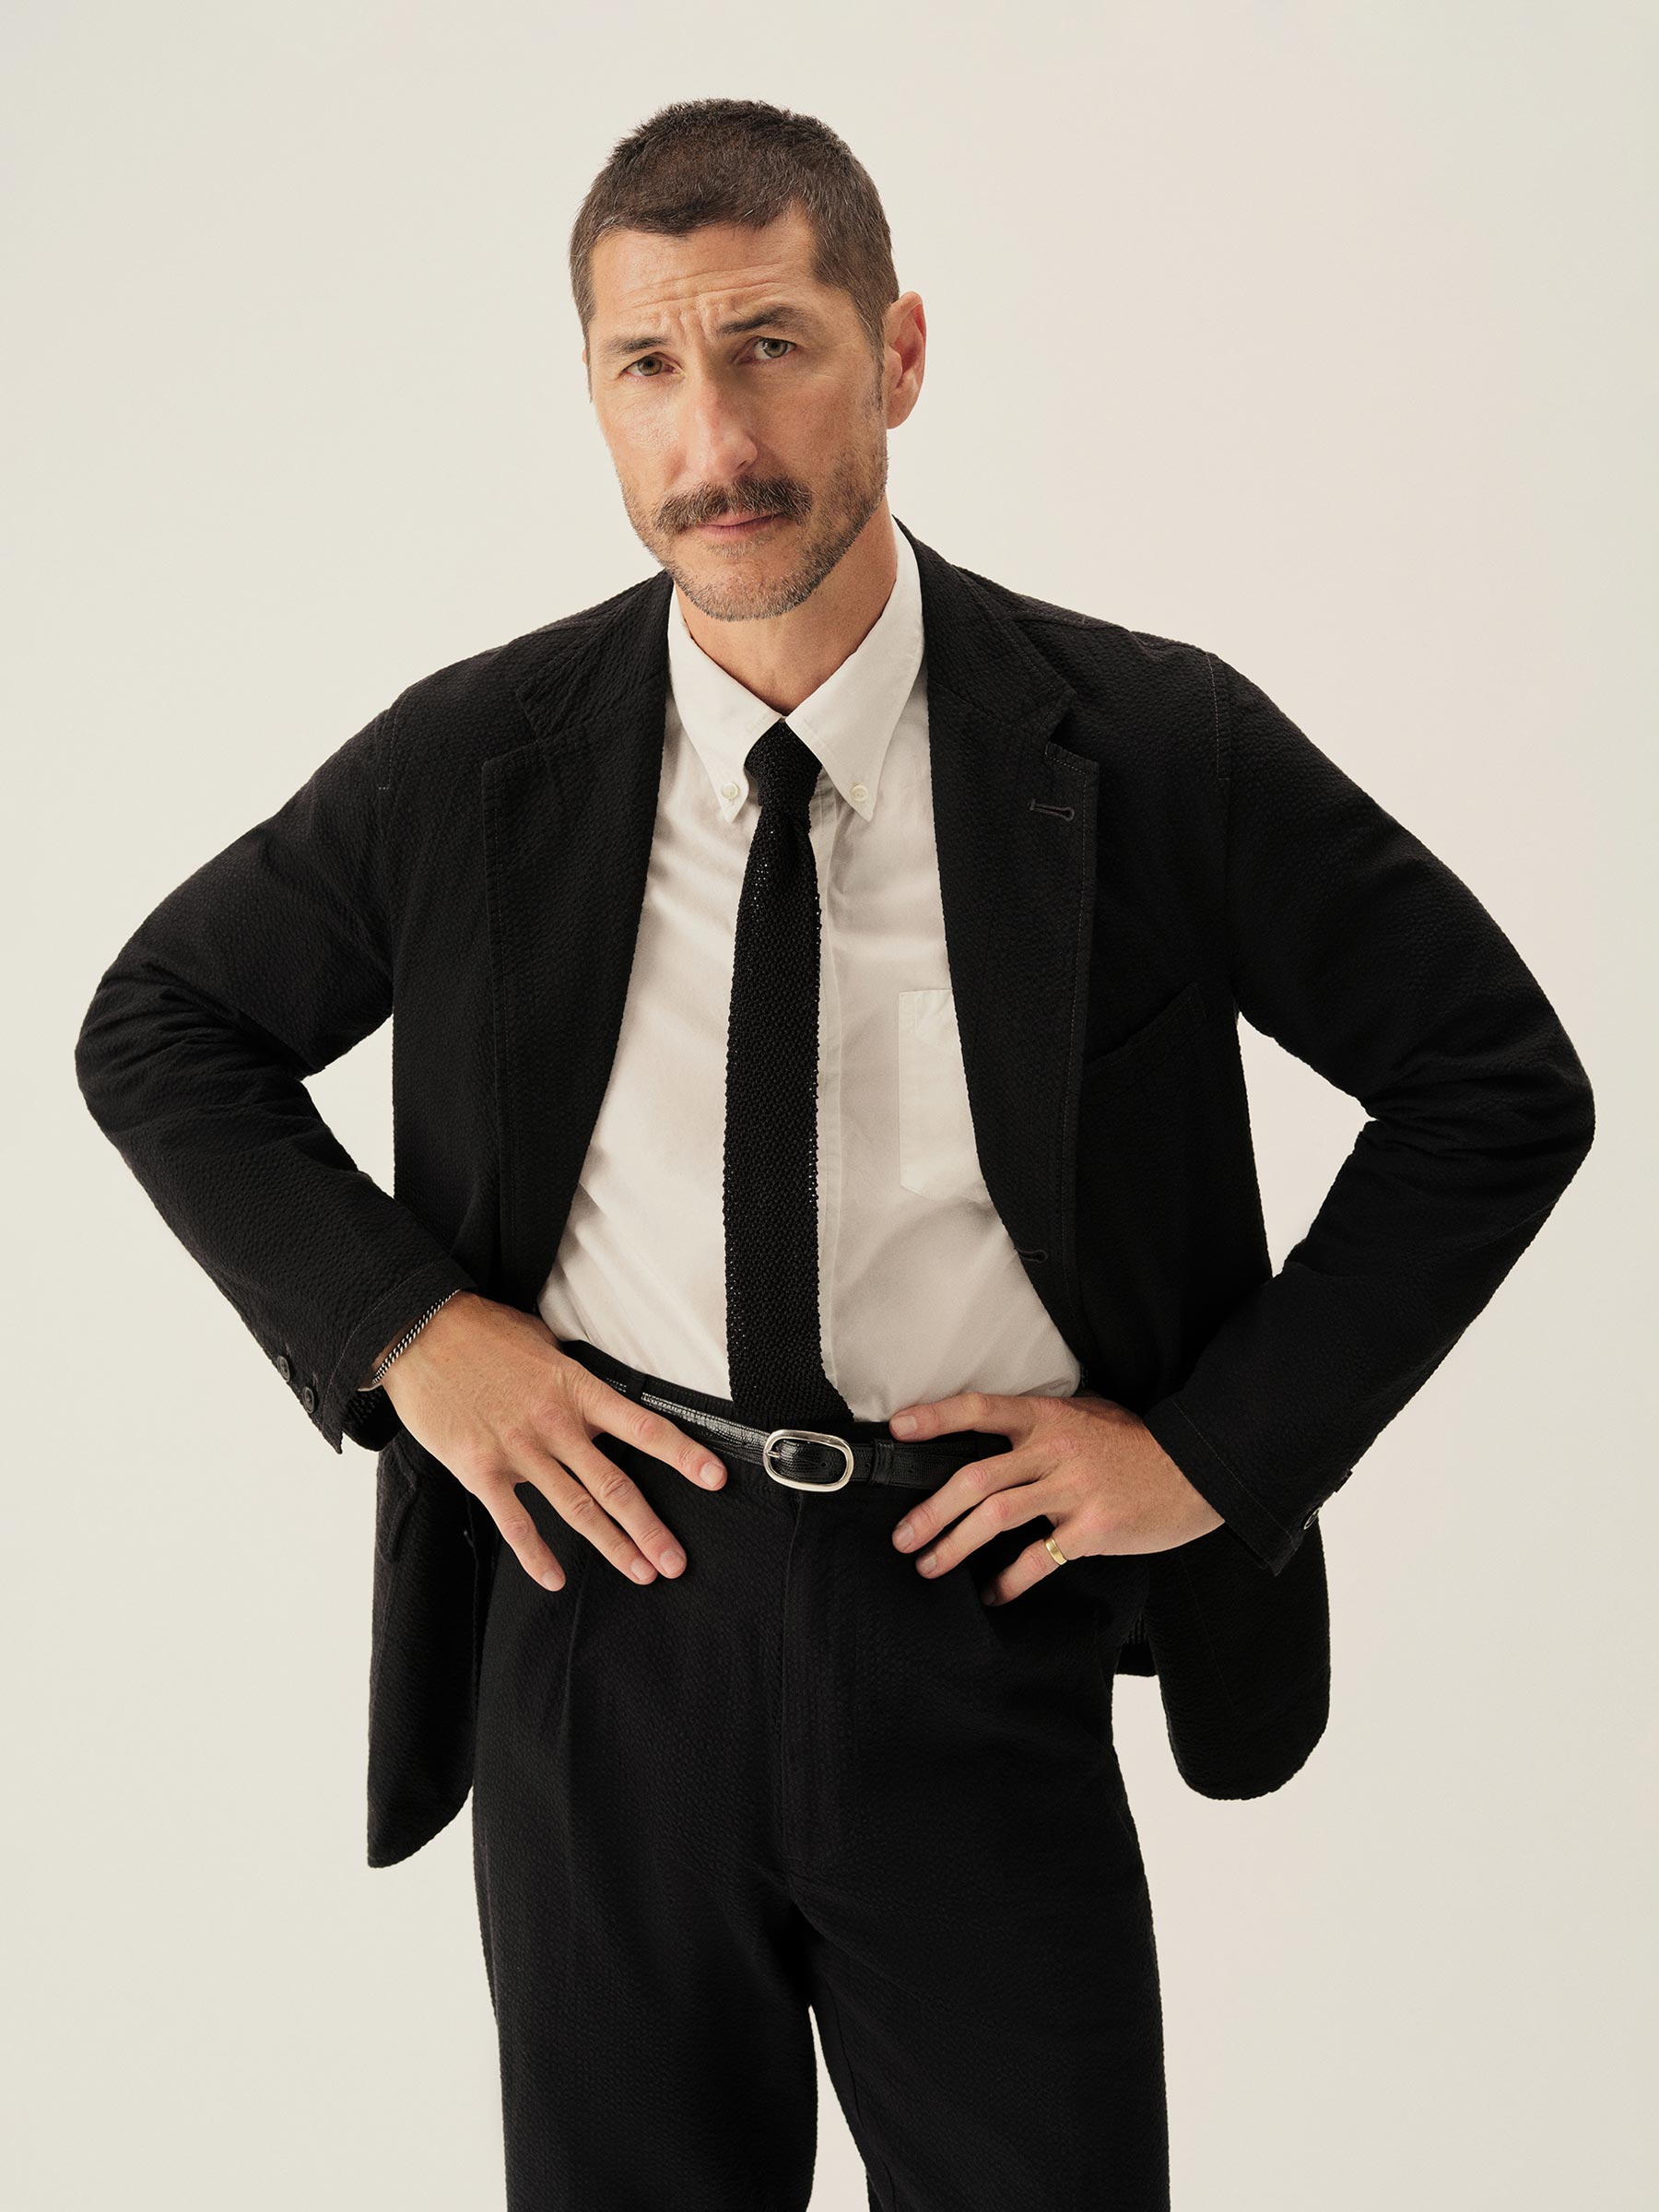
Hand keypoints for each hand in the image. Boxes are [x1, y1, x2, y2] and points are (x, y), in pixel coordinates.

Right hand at [381, 1295, 727, 1590]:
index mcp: (576, 1390)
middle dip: (650, 1529)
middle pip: (615, 1486)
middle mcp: (555, 1425)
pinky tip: (556, 1577)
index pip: (644, 1428)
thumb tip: (593, 1393)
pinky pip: (515, 1522)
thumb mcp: (543, 1342)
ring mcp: (519, 1451)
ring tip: (641, 1572)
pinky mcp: (481, 1470)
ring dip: (612, 1545)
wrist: (420, 1331)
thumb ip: (571, 1377)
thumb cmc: (482, 1333)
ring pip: (576, 1509)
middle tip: (675, 1561)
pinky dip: (536, 1554)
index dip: (684, 1455)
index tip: (715, 1479)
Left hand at [886, 1387, 1223, 1604]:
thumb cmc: (1139, 1442)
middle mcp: (1054, 1450)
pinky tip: (993, 1593)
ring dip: (955, 1545)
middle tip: (903, 1536)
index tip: (898, 1430)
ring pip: (997, 1517)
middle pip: (976, 1478)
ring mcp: (1073, 1490)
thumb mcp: (1090, 1413)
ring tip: (929, 1565)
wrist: (1197, 1470)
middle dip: (931, 1510)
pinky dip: (1011, 1580)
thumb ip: (1044, 1422)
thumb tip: (997, 1430)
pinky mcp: (1092, 1528)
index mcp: (1048, 1416)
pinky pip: (1040, 1557)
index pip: (981, 1409)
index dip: (936, 1418)